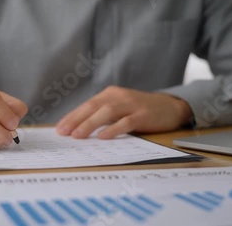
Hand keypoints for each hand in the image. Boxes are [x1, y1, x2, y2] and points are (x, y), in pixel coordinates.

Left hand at [56, 86, 192, 138]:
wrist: (171, 107)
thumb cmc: (141, 110)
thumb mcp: (120, 108)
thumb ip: (103, 115)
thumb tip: (80, 128)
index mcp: (110, 94)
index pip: (87, 105)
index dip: (72, 116)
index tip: (59, 128)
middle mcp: (119, 96)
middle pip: (93, 107)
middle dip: (76, 120)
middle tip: (63, 132)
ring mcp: (131, 105)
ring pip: (106, 113)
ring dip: (90, 124)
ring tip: (78, 135)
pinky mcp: (143, 115)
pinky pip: (126, 122)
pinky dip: (113, 129)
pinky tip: (103, 137)